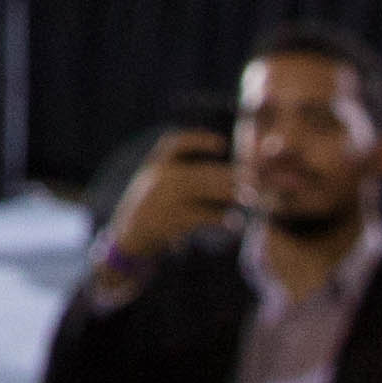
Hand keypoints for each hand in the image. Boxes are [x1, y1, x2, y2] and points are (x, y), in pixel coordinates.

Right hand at [108, 129, 236, 262]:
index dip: (199, 140)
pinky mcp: (172, 219)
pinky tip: (234, 223)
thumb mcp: (152, 187)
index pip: (175, 142)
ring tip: (249, 200)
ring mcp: (165, 197)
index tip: (222, 144)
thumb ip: (178, 176)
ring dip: (232, 194)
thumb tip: (223, 177)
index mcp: (154, 165)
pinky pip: (205, 215)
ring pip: (206, 189)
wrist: (128, 242)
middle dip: (230, 175)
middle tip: (253, 181)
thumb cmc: (147, 214)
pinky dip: (222, 218)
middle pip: (202, 169)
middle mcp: (159, 177)